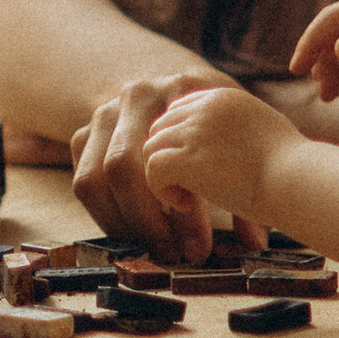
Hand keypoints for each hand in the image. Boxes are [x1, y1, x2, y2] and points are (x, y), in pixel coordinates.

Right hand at [68, 73, 264, 261]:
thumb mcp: (234, 134)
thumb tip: (255, 242)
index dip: (184, 213)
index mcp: (180, 89)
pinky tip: (136, 231)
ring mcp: (105, 114)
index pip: (170, 156)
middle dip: (145, 222)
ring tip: (152, 247)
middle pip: (122, 166)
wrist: (170, 84)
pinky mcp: (84, 134)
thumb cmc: (212, 119)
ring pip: (93, 179)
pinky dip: (106, 216)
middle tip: (172, 254)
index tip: (200, 249)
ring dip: (122, 224)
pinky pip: (83, 183)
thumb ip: (247, 182)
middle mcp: (136, 96)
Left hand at [144, 84, 294, 230]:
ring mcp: (193, 130)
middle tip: (188, 186)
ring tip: (190, 198)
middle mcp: (203, 107)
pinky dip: (163, 191)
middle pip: (159, 128)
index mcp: (221, 97)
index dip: (179, 142)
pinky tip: (187, 204)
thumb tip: (220, 147)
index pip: (177, 110)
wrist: (298, 180)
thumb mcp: (262, 130)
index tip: (195, 167)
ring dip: (164, 176)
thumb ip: (234, 129)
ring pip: (151, 149)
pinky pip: (152, 171)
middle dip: (168, 158)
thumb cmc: (291, 167)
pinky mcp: (186, 158)